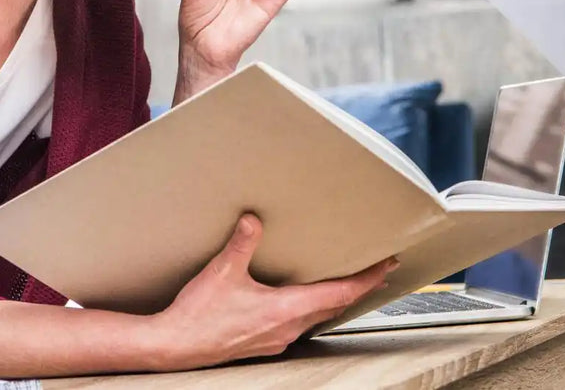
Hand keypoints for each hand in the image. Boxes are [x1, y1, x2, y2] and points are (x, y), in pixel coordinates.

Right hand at [147, 214, 397, 369]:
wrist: (177, 346)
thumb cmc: (199, 315)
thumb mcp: (221, 271)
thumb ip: (242, 243)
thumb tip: (254, 219)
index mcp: (284, 309)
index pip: (339, 294)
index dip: (367, 279)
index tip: (386, 267)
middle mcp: (287, 327)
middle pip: (336, 307)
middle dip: (359, 288)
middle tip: (377, 271)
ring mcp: (277, 338)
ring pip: (319, 318)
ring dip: (336, 301)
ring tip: (348, 285)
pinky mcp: (265, 343)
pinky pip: (300, 326)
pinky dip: (313, 311)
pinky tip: (304, 304)